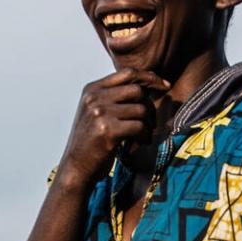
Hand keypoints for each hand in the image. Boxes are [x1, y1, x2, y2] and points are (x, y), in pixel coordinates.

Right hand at [56, 69, 169, 185]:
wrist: (76, 167)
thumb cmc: (91, 142)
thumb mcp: (96, 112)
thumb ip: (114, 97)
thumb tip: (147, 85)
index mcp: (92, 89)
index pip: (128, 73)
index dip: (149, 77)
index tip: (165, 86)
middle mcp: (95, 97)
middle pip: (137, 91)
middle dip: (150, 106)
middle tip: (150, 122)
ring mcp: (100, 113)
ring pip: (141, 109)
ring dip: (148, 125)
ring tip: (143, 137)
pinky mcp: (108, 130)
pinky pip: (140, 126)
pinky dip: (144, 136)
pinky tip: (139, 144)